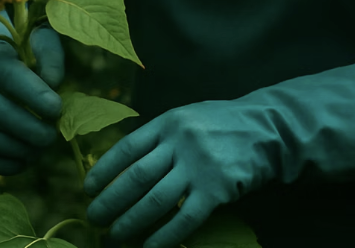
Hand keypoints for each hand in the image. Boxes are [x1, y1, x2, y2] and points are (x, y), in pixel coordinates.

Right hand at [0, 25, 64, 174]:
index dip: (34, 95)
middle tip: (52, 136)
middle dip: (27, 129)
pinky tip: (22, 161)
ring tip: (40, 150)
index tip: (56, 109)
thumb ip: (50, 58)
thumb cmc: (22, 52)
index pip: (10, 76)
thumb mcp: (39, 42)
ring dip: (15, 150)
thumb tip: (54, 84)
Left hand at [83, 99, 279, 247]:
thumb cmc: (221, 125)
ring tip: (115, 236)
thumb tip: (125, 168)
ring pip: (155, 201)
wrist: (266, 128)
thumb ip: (161, 139)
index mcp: (169, 122)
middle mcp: (180, 141)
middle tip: (95, 219)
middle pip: (136, 177)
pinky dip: (163, 238)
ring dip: (130, 223)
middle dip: (110, 202)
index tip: (87, 189)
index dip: (104, 171)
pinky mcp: (217, 188)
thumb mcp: (188, 118)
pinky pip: (184, 219)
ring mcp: (198, 165)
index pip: (127, 148)